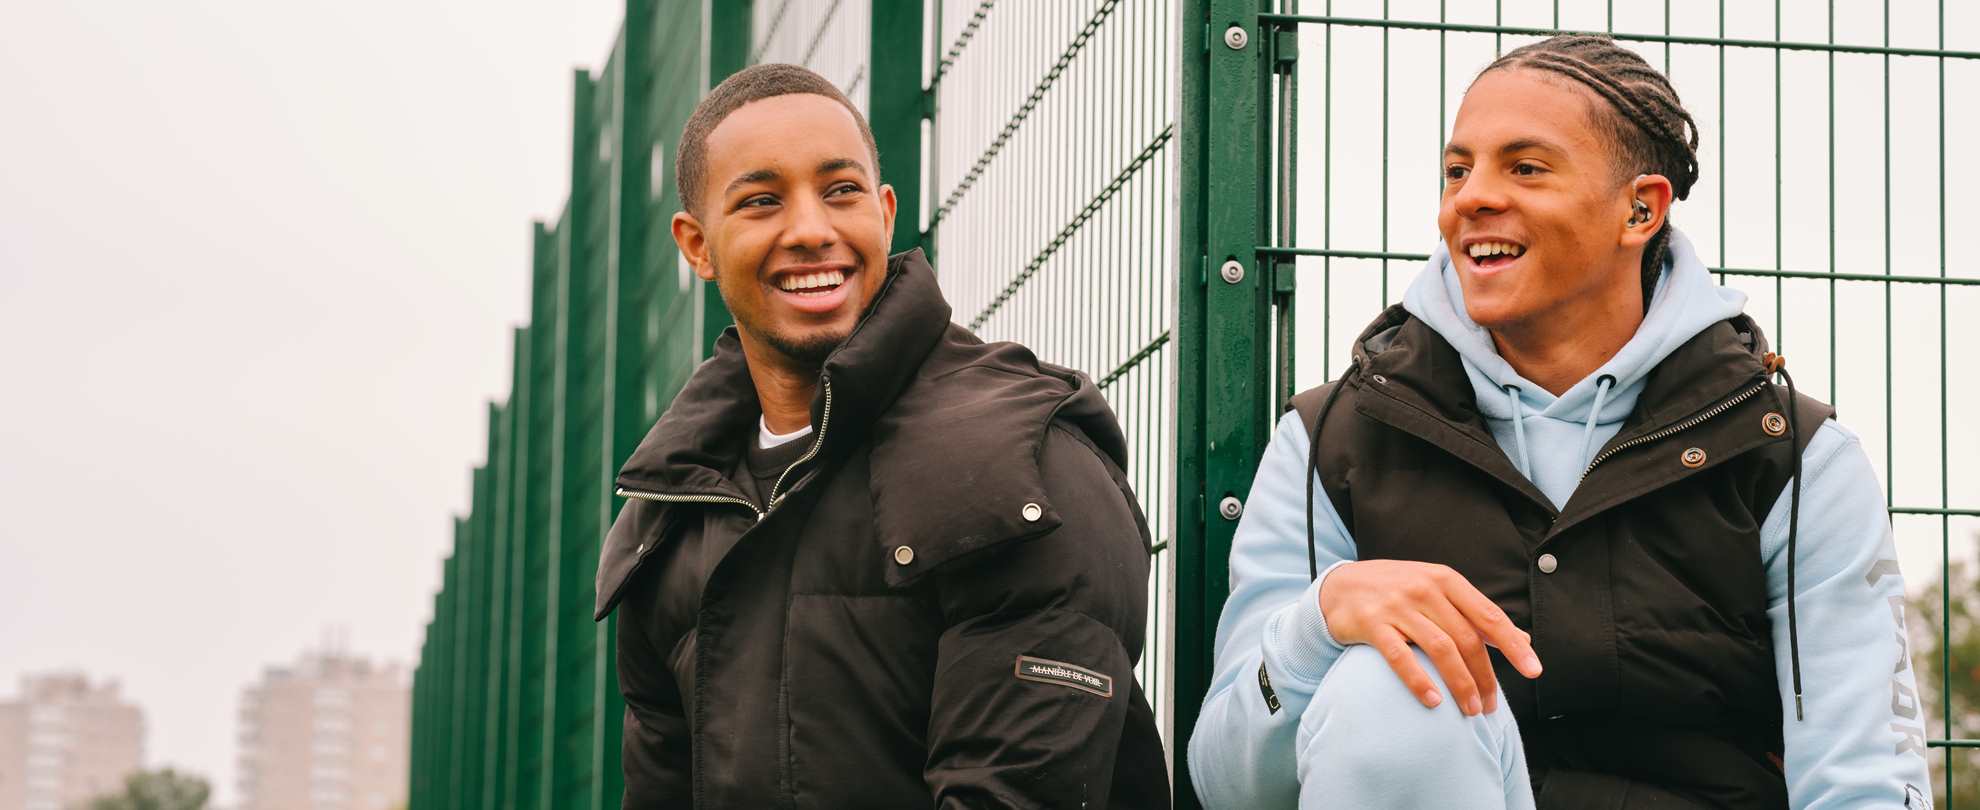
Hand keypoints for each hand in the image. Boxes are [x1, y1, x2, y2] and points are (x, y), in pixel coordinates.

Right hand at [1318, 560, 1543, 715]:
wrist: (1340, 586)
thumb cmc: (1397, 591)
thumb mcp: (1438, 591)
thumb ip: (1475, 614)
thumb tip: (1522, 637)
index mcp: (1446, 580)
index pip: (1489, 616)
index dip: (1513, 645)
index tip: (1533, 670)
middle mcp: (1424, 589)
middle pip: (1467, 638)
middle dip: (1484, 677)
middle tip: (1489, 707)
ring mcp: (1397, 605)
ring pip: (1440, 649)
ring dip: (1460, 684)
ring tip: (1469, 710)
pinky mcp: (1372, 623)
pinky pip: (1400, 656)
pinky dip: (1419, 680)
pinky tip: (1433, 701)